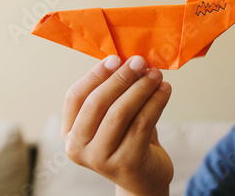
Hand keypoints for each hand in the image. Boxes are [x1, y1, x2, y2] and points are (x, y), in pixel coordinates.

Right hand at [61, 55, 172, 195]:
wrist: (144, 177)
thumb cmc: (128, 139)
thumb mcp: (114, 116)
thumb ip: (115, 93)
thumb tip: (131, 60)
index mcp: (69, 132)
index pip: (75, 96)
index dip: (95, 75)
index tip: (116, 57)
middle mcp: (78, 148)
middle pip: (97, 103)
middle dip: (121, 78)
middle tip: (140, 62)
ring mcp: (100, 158)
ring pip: (120, 113)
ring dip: (141, 88)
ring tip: (156, 75)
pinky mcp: (126, 162)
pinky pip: (142, 123)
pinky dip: (156, 102)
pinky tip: (165, 90)